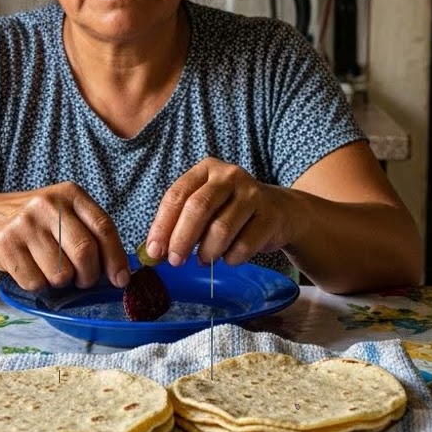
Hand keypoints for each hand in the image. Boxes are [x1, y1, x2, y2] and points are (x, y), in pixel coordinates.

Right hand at [0, 182, 129, 291]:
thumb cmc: (37, 222)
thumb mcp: (65, 214)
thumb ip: (91, 234)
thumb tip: (120, 274)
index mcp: (70, 193)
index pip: (103, 227)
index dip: (116, 258)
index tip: (120, 279)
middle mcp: (48, 204)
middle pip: (84, 252)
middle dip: (88, 276)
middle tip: (83, 280)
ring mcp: (25, 223)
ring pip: (60, 273)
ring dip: (61, 282)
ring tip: (52, 270)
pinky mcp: (6, 244)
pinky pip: (35, 282)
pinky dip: (38, 285)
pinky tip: (32, 270)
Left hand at [145, 157, 297, 266]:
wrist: (279, 212)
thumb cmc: (231, 212)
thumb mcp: (204, 210)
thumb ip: (178, 226)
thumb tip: (152, 253)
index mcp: (206, 170)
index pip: (177, 195)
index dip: (162, 225)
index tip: (154, 251)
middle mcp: (229, 176)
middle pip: (198, 208)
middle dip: (182, 239)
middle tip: (175, 261)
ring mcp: (252, 194)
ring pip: (221, 228)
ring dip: (207, 251)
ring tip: (204, 260)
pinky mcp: (270, 215)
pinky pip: (244, 244)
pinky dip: (231, 258)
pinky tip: (228, 258)